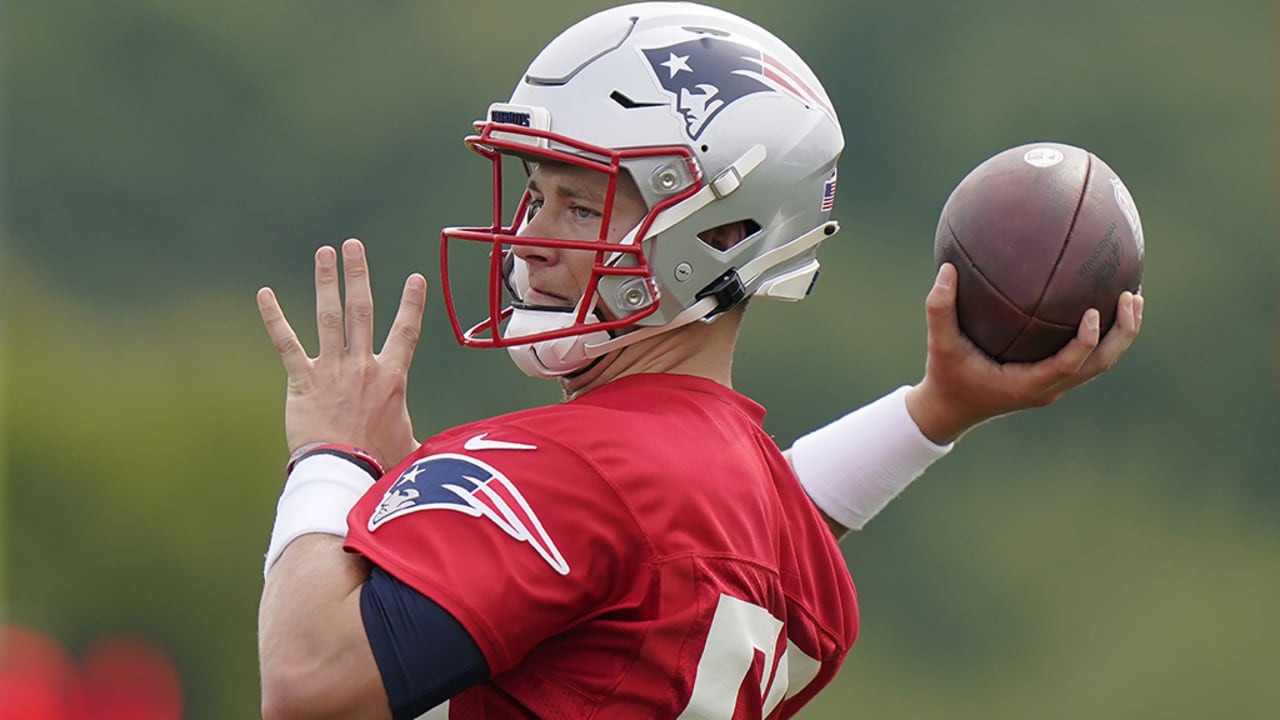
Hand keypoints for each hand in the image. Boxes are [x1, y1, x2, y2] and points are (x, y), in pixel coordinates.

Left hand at [257, 238, 426, 467]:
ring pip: (329, 317)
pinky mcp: (303, 382)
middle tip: (353, 245)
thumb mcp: (410, 448)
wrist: (345, 473)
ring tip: (324, 252)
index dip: (411, 303)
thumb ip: (421, 442)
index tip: (415, 278)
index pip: (406, 332)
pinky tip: (264, 294)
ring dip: (326, 282)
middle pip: (362, 310)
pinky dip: (275, 318)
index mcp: (392, 378)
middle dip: (358, 274)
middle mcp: (363, 366)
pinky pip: (287, 344)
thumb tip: (440, 457)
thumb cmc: (379, 464)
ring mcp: (332, 370)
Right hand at [906, 263, 1143, 443]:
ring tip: (1133, 299)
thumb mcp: (939, 344)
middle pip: (1100, 365)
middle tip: (1132, 297)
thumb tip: (947, 269)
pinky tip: (1104, 307)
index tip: (1094, 311)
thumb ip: (940, 309)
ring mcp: (1053, 386)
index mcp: (1026, 384)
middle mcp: (1047, 388)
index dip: (1086, 341)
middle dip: (1122, 334)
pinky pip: (1087, 359)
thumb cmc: (946, 376)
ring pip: (1100, 364)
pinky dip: (1103, 337)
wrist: (949, 411)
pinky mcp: (1052, 380)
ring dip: (1120, 335)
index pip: (1068, 365)